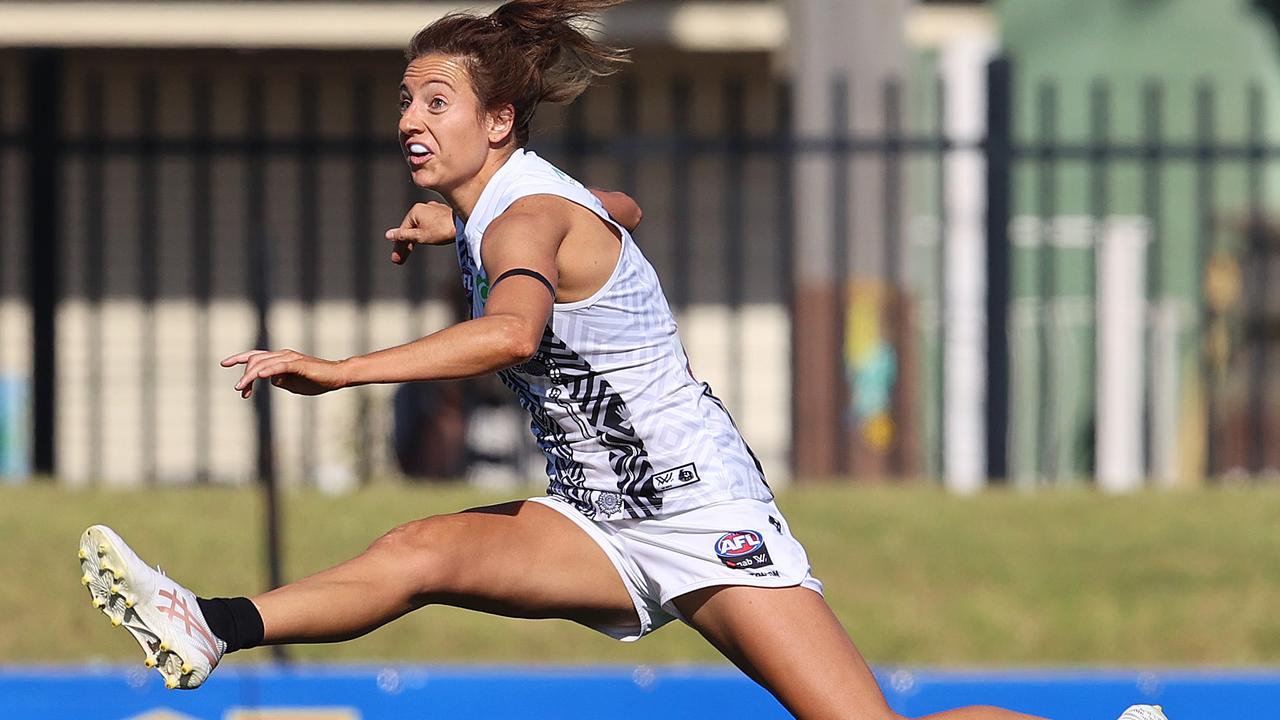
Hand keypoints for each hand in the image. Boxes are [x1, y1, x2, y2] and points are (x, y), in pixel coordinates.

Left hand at [220, 349, 346, 398]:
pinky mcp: (298, 363)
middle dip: (244, 375)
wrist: (336, 376)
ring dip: (250, 376)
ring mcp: (290, 358)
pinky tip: (259, 376)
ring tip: (242, 388)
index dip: (238, 358)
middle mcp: (282, 355)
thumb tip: (271, 380)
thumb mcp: (293, 384)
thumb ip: (280, 380)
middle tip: (241, 391)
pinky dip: (267, 370)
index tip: (224, 364)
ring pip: (263, 362)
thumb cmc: (317, 381)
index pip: (255, 355)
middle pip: (255, 360)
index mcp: (280, 359)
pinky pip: (279, 366)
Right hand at [384, 201, 456, 264]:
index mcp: (415, 211)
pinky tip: (427, 240)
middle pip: (411, 228)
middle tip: (400, 260)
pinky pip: (429, 225)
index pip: (403, 230)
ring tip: (411, 251)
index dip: (399, 246)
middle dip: (406, 245)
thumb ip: (404, 236)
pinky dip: (425, 234)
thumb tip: (389, 235)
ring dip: (415, 240)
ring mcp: (433, 210)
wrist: (464, 225)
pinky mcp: (442, 213)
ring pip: (420, 226)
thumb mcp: (420, 236)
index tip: (396, 259)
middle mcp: (423, 207)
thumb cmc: (443, 230)